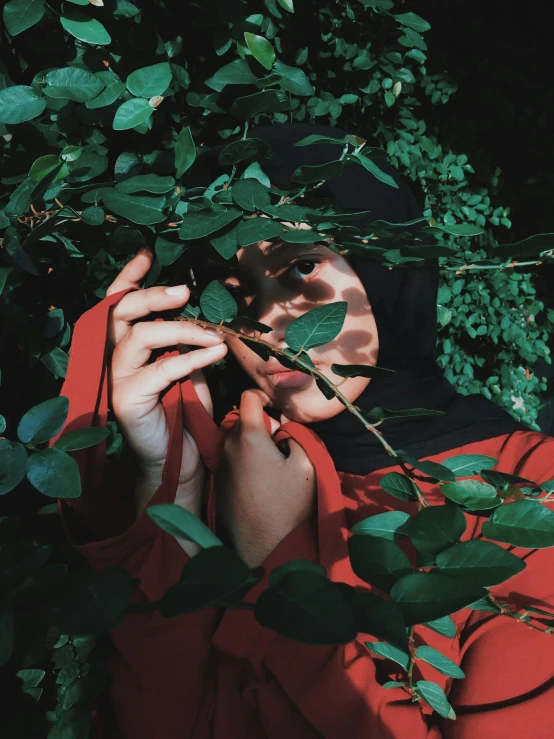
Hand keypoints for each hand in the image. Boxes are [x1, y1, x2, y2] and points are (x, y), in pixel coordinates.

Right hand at [106, 247, 227, 514]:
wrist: (179, 455)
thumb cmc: (184, 408)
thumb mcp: (187, 364)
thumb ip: (186, 338)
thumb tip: (203, 309)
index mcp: (128, 343)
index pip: (119, 302)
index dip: (130, 276)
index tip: (148, 252)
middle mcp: (116, 356)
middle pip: (121, 312)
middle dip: (153, 295)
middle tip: (184, 291)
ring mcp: (118, 378)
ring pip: (140, 337)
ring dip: (180, 330)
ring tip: (212, 333)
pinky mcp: (127, 400)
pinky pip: (161, 370)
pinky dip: (191, 359)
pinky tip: (214, 354)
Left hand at [215, 389, 315, 567]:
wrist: (264, 547)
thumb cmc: (288, 504)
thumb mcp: (306, 465)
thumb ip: (297, 435)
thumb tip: (286, 427)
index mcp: (249, 437)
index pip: (249, 396)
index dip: (264, 397)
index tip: (277, 410)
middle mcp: (228, 446)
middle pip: (244, 420)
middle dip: (263, 427)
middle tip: (282, 446)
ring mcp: (221, 465)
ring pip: (237, 441)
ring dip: (254, 445)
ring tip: (272, 467)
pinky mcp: (219, 483)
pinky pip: (232, 460)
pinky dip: (245, 462)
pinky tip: (260, 484)